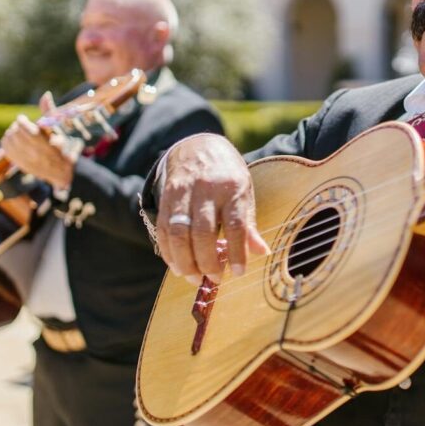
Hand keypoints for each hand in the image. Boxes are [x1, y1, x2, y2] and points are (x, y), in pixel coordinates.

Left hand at [1, 93, 74, 190]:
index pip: (25, 129)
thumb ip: (49, 111)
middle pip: (15, 133)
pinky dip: (7, 141)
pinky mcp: (19, 164)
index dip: (21, 121)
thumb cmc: (61, 147)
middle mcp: (35, 153)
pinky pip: (6, 149)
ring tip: (17, 132)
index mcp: (46, 144)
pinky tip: (12, 140)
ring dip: (11, 133)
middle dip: (16, 127)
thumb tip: (46, 94)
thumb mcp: (58, 128)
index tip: (22, 119)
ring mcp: (26, 160)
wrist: (60, 172)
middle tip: (21, 125)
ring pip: (9, 140)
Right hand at [156, 133, 268, 278]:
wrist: (198, 146)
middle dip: (207, 261)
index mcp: (231, 188)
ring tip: (194, 277)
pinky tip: (177, 265)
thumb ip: (249, 223)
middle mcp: (205, 190)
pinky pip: (162, 230)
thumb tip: (261, 252)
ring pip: (178, 233)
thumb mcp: (244, 192)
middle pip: (202, 232)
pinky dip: (168, 252)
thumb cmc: (227, 176)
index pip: (235, 224)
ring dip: (184, 261)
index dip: (237, 252)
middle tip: (214, 279)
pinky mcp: (165, 198)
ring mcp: (182, 193)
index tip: (239, 272)